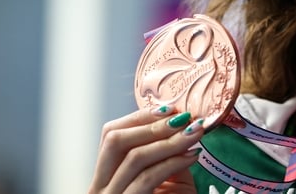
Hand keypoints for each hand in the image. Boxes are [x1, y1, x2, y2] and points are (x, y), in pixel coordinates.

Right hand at [89, 106, 204, 193]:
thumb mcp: (166, 181)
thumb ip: (166, 156)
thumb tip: (182, 125)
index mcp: (105, 179)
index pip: (110, 135)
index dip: (140, 117)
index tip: (170, 108)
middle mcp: (99, 190)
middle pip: (114, 140)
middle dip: (152, 124)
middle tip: (184, 118)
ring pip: (133, 158)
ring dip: (169, 141)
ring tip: (196, 132)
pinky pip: (147, 179)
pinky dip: (171, 162)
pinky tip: (193, 155)